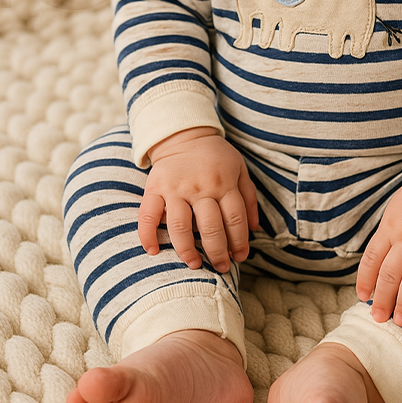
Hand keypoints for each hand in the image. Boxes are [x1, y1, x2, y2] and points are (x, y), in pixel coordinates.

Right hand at [137, 128, 259, 272]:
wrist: (184, 134)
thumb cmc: (215, 156)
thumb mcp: (240, 168)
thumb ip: (249, 197)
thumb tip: (255, 229)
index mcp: (224, 182)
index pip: (235, 219)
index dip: (239, 242)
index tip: (239, 257)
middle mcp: (200, 187)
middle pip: (210, 227)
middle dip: (217, 252)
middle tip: (221, 268)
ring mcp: (176, 188)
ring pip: (180, 226)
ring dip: (187, 250)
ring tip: (194, 264)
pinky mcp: (154, 188)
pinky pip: (147, 215)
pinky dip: (147, 235)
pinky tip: (153, 251)